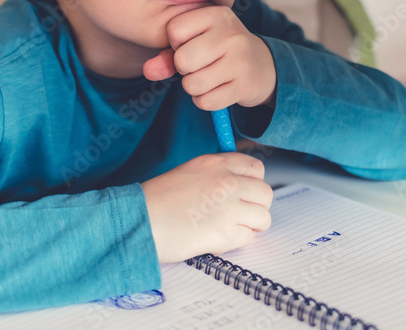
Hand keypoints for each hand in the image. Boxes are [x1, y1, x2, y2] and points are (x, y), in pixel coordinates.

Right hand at [140, 153, 272, 262]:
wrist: (140, 222)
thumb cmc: (157, 201)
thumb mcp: (189, 173)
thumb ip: (216, 175)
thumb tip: (239, 187)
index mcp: (216, 163)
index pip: (256, 168)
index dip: (253, 183)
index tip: (244, 193)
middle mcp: (226, 181)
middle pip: (265, 194)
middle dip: (256, 207)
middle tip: (240, 215)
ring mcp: (229, 207)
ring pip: (262, 218)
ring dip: (249, 226)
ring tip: (229, 229)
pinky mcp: (226, 232)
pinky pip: (248, 238)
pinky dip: (236, 242)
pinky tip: (217, 239)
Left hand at [142, 6, 276, 110]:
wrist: (263, 66)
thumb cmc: (219, 51)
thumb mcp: (197, 42)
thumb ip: (167, 55)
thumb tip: (148, 70)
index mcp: (216, 15)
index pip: (174, 30)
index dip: (176, 43)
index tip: (191, 44)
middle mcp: (231, 34)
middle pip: (182, 59)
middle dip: (184, 68)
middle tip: (199, 64)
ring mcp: (240, 60)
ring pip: (193, 84)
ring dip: (193, 87)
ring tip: (208, 77)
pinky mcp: (245, 85)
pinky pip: (206, 102)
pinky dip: (205, 100)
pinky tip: (218, 89)